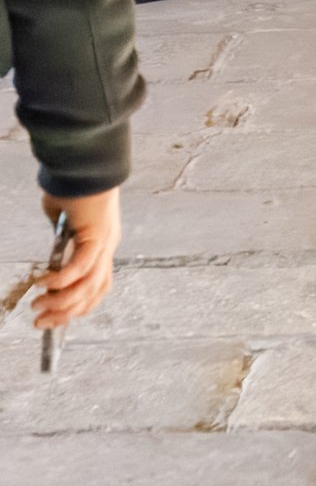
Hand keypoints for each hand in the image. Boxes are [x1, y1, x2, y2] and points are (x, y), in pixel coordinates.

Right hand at [35, 189, 118, 328]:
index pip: (97, 287)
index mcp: (103, 244)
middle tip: (40, 322)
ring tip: (37, 308)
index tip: (54, 317)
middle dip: (65, 314)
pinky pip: (80, 268)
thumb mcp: (62, 220)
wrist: (84, 162)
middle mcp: (108, 246)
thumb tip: (52, 256)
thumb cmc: (72, 185)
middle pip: (93, 294)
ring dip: (60, 303)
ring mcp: (106, 242)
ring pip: (88, 287)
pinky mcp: (96, 235)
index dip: (77, 307)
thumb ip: (59, 240)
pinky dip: (60, 280)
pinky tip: (42, 283)